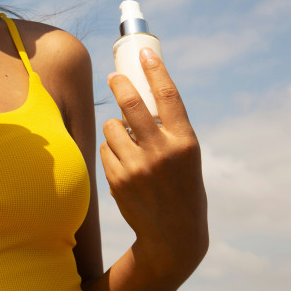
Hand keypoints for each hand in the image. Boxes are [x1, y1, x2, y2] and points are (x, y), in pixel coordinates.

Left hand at [100, 48, 208, 280]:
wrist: (174, 237)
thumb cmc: (181, 188)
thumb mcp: (185, 157)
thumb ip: (167, 130)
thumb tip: (137, 97)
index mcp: (185, 142)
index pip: (168, 97)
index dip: (155, 71)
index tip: (144, 53)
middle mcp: (162, 152)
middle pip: (131, 103)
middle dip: (119, 84)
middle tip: (113, 77)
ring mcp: (138, 166)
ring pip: (111, 127)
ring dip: (114, 128)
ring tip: (127, 142)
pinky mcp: (118, 179)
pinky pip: (104, 149)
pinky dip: (110, 150)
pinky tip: (123, 165)